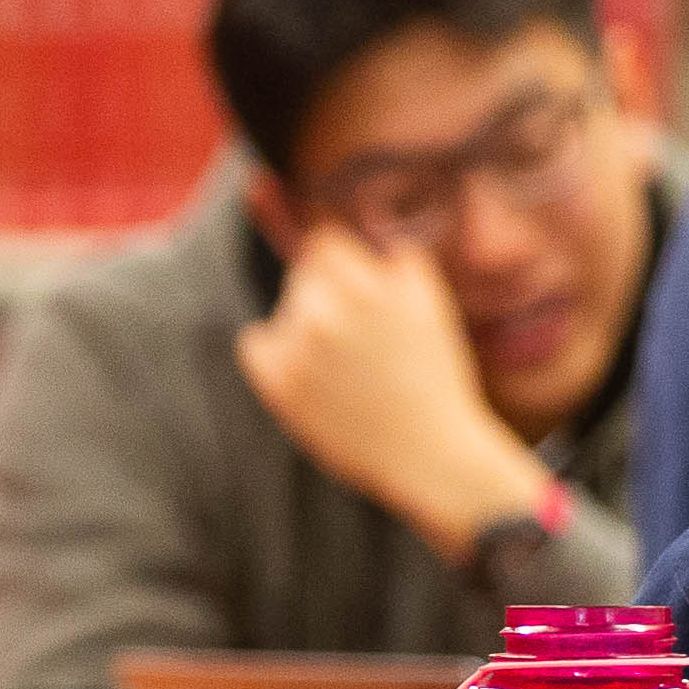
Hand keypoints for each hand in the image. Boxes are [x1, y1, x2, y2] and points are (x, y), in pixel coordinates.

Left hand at [234, 225, 548, 562]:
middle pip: (302, 277)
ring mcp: (300, 349)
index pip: (324, 244)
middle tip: (352, 334)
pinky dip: (271, 351)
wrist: (427, 451)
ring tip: (339, 362)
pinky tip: (301, 369)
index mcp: (367, 287)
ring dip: (302, 325)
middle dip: (323, 295)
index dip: (338, 262)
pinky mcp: (280, 386)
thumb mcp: (430, 305)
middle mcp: (328, 312)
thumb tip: (372, 237)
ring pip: (283, 311)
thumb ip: (398, 263)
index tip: (345, 280)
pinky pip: (255, 344)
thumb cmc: (433, 379)